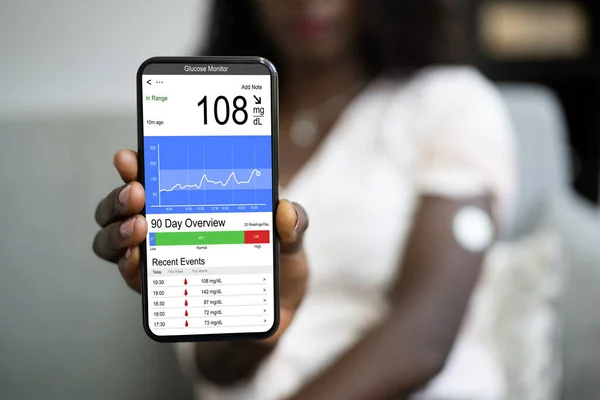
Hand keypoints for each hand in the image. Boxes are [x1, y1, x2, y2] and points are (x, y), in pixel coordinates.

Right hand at [93, 150, 308, 343]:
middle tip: (137, 193)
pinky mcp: (159, 288)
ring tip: (140, 228)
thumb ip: (293, 224)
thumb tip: (285, 209)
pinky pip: (129, 276)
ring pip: (112, 239)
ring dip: (117, 230)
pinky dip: (128, 266)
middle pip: (122, 205)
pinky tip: (137, 261)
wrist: (276, 310)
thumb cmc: (277, 263)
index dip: (136, 164)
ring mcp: (159, 255)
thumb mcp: (291, 240)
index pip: (155, 175)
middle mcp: (167, 224)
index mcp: (193, 201)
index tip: (131, 157)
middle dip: (120, 195)